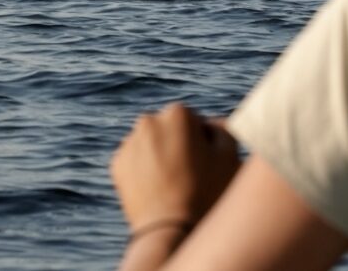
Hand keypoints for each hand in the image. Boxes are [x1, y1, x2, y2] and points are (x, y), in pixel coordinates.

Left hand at [111, 103, 240, 233]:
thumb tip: (213, 126)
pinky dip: (144, 170)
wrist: (171, 232)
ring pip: (150, 144)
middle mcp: (149, 121)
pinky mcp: (117, 164)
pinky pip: (135, 161)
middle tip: (191, 176)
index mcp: (178, 114)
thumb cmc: (206, 195)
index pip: (194, 122)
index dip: (203, 144)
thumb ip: (224, 132)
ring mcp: (129, 142)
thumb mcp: (230, 159)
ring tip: (173, 186)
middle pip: (169, 130)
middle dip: (179, 146)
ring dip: (161, 156)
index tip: (206, 165)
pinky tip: (157, 190)